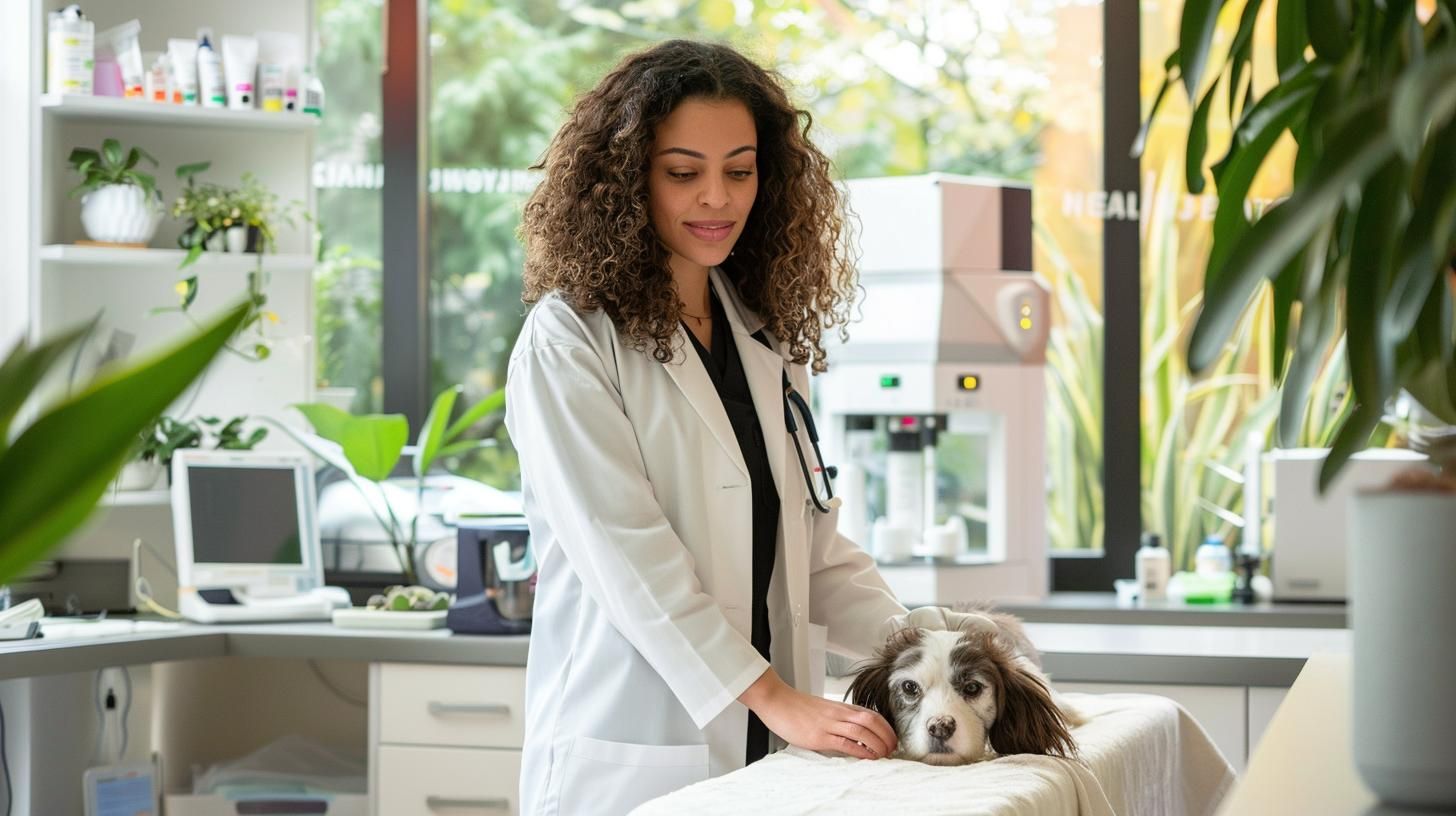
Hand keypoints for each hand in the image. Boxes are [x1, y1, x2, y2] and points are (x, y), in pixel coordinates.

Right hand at [738, 669, 896, 759]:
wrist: (777, 701)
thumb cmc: (797, 707)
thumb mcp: (823, 710)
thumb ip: (838, 719)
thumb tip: (852, 735)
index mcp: (840, 707)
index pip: (872, 714)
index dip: (886, 727)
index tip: (892, 739)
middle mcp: (838, 714)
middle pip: (872, 721)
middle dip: (887, 736)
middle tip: (892, 749)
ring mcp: (829, 724)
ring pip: (862, 731)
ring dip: (877, 744)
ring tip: (883, 755)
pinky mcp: (819, 735)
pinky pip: (845, 743)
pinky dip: (860, 751)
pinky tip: (867, 757)